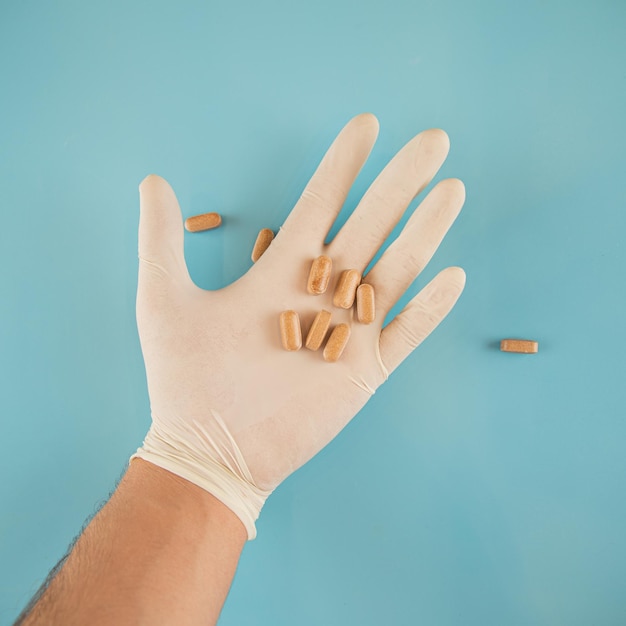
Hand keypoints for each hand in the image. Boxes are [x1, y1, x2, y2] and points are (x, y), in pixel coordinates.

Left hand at [132, 113, 465, 537]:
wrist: (210, 449)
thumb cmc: (184, 379)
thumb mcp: (164, 300)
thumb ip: (161, 240)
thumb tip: (153, 180)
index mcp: (280, 271)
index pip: (320, 204)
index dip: (343, 165)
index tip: (367, 125)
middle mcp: (319, 294)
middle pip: (369, 225)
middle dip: (400, 182)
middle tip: (433, 140)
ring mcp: (345, 331)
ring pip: (395, 271)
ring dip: (424, 231)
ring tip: (451, 190)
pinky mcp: (362, 371)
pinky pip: (404, 334)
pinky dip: (428, 309)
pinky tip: (453, 276)